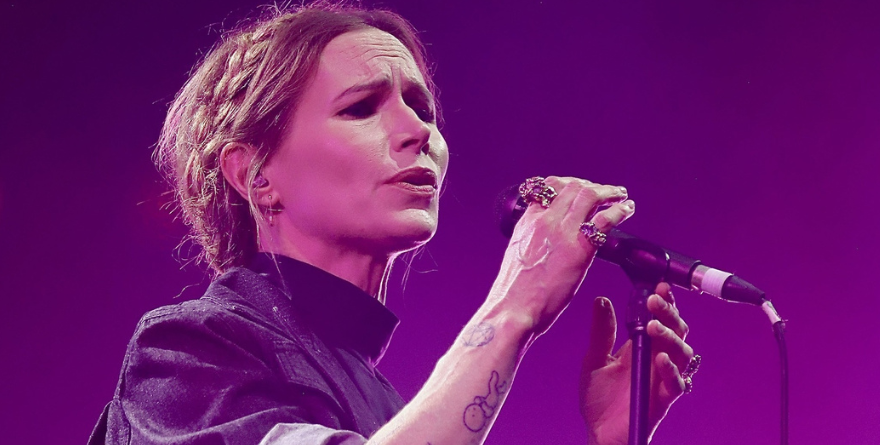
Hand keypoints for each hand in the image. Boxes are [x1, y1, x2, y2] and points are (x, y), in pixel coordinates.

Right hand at [491, 176, 633, 335]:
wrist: (512, 309)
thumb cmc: (513, 293)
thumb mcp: (518, 257)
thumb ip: (532, 243)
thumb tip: (544, 245)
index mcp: (527, 222)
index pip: (546, 189)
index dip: (566, 184)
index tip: (579, 190)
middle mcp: (544, 220)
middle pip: (571, 186)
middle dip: (591, 186)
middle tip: (604, 192)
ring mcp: (561, 232)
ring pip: (589, 195)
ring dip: (608, 192)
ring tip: (620, 195)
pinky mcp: (579, 249)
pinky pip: (604, 220)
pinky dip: (619, 210)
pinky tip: (627, 209)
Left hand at [579, 283, 694, 444]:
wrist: (599, 433)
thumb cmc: (599, 398)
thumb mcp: (594, 360)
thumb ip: (601, 333)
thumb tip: (601, 300)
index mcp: (642, 347)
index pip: (660, 318)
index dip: (665, 302)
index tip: (659, 286)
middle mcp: (657, 359)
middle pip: (677, 331)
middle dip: (669, 313)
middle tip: (655, 300)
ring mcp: (662, 379)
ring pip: (682, 353)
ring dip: (670, 337)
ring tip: (652, 327)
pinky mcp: (663, 400)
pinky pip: (677, 384)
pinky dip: (671, 370)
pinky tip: (660, 359)